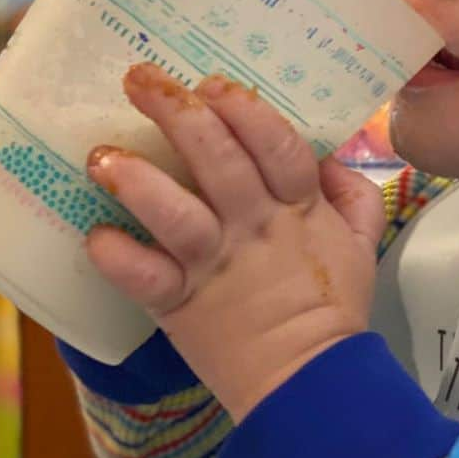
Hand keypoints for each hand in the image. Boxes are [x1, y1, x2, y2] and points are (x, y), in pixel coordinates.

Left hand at [85, 63, 384, 421]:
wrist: (308, 378)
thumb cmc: (333, 301)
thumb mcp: (363, 237)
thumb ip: (351, 187)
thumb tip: (325, 151)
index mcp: (299, 205)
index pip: (275, 144)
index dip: (245, 110)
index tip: (213, 82)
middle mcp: (253, 226)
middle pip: (218, 161)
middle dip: (178, 113)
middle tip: (141, 78)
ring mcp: (214, 264)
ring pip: (175, 214)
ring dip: (137, 181)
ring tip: (101, 156)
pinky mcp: (181, 304)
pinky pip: (144, 279)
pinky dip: (118, 258)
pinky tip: (95, 237)